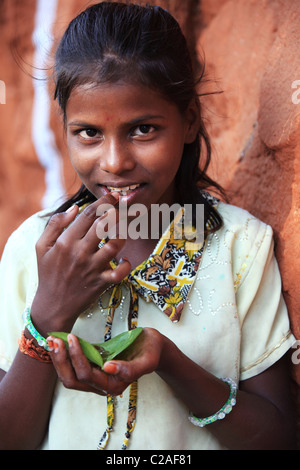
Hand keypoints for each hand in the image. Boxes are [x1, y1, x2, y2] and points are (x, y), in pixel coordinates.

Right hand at [31, 193, 130, 335]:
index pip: (88, 215)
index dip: (103, 202)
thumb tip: (75, 208)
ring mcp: (92, 268)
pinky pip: (120, 272)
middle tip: (124, 207)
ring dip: (122, 235)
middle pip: (104, 225)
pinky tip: (123, 259)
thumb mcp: (42, 246)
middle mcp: (80, 253)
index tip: (112, 197)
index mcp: (66, 242)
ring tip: (123, 232)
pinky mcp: (101, 282)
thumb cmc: (48, 272)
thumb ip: (55, 224)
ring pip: (114, 245)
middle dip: (117, 212)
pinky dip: (125, 264)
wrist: (53, 304)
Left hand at [47, 328, 165, 395]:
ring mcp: (96, 376)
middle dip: (61, 360)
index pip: (87, 375)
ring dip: (58, 359)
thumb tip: (108, 368)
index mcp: (113, 385)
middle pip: (72, 380)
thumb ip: (130, 369)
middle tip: (55, 340)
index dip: (76, 358)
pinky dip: (64, 355)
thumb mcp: (147, 360)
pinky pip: (73, 365)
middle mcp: (102, 385)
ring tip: (52, 340)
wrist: (154, 347)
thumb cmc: (151, 351)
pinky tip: (59, 341)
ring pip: (69, 375)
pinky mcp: (93, 366)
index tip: (73, 338)